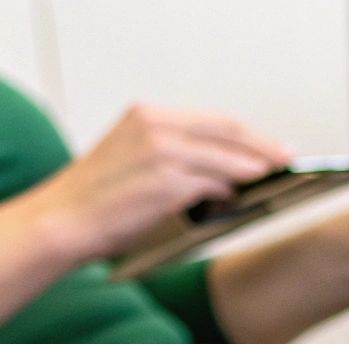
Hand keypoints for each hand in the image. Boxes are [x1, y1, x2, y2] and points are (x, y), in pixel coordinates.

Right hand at [26, 104, 291, 263]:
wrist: (60, 222)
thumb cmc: (94, 201)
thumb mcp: (132, 161)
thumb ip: (174, 158)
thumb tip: (224, 176)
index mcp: (146, 115)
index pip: (213, 119)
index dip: (247, 133)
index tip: (271, 144)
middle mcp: (155, 125)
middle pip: (227, 131)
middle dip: (262, 146)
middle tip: (287, 157)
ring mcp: (161, 152)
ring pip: (225, 157)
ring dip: (254, 168)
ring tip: (275, 178)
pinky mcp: (165, 181)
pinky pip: (212, 183)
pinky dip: (230, 190)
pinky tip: (242, 198)